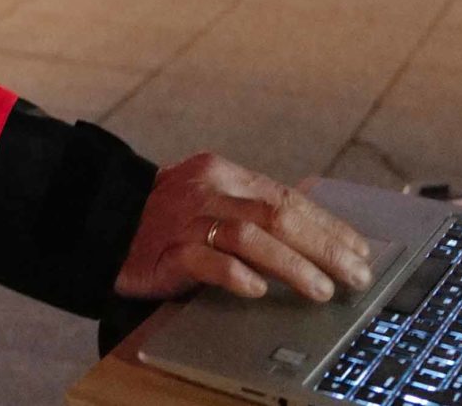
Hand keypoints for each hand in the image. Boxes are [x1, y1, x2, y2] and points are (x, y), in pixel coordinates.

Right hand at [115, 153, 374, 303]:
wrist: (101, 219)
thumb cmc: (163, 216)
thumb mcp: (209, 199)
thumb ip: (250, 211)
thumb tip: (311, 238)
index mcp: (223, 173)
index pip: (288, 197)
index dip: (328, 225)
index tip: (360, 250)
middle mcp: (208, 189)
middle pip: (277, 215)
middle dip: (324, 247)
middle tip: (356, 274)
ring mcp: (187, 218)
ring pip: (250, 236)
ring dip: (292, 265)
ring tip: (321, 290)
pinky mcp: (166, 249)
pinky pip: (205, 259)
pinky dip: (235, 273)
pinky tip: (257, 289)